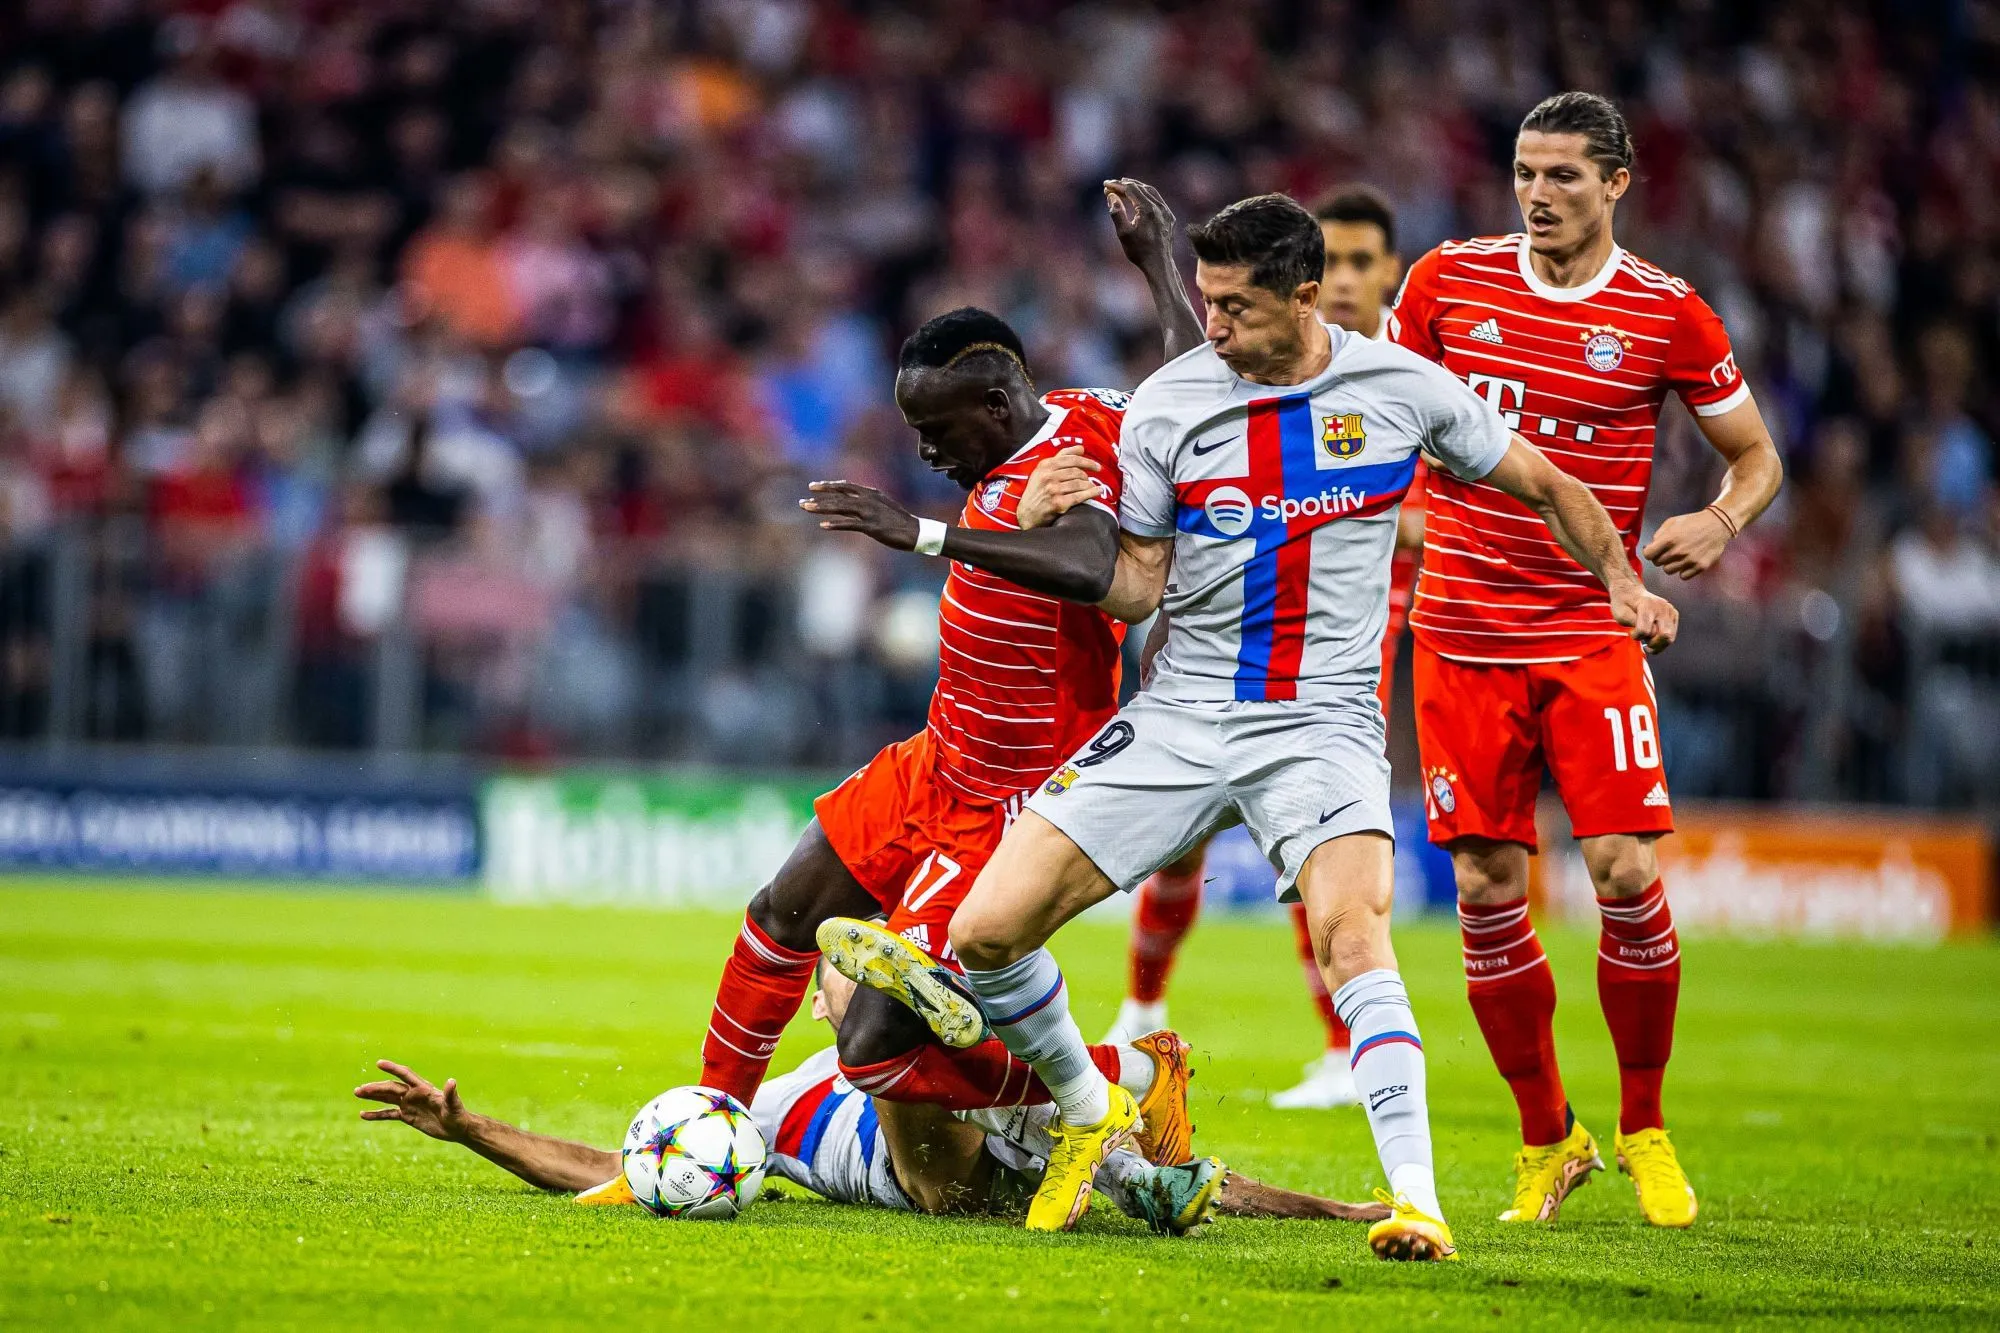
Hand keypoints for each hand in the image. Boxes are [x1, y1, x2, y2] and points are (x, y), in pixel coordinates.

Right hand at [355, 1060, 473, 1141]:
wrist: (458, 1128)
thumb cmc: (458, 1115)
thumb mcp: (454, 1106)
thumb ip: (451, 1094)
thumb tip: (451, 1081)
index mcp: (423, 1089)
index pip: (405, 1075)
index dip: (393, 1069)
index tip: (379, 1063)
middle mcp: (414, 1094)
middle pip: (391, 1088)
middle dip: (376, 1087)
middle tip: (359, 1089)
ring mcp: (409, 1105)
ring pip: (387, 1098)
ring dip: (373, 1096)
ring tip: (357, 1093)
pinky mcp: (408, 1116)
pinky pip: (389, 1114)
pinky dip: (376, 1114)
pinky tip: (363, 1114)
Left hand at [801, 481, 920, 549]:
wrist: (916, 531)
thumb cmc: (898, 520)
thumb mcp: (882, 505)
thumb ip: (867, 501)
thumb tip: (852, 502)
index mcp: (871, 493)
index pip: (845, 487)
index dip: (828, 486)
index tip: (813, 487)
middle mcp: (868, 500)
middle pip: (839, 497)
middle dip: (819, 498)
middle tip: (802, 501)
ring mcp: (870, 513)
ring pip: (841, 508)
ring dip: (822, 508)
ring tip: (806, 508)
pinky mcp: (872, 527)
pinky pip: (850, 524)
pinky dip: (836, 524)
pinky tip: (823, 526)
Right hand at [1018, 446, 1103, 529]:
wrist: (1027, 514)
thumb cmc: (1036, 492)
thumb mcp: (1042, 471)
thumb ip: (1060, 458)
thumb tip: (1081, 448)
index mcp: (1045, 465)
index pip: (1071, 459)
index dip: (1087, 462)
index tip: (1096, 467)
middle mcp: (1048, 476)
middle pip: (1076, 471)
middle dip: (1087, 476)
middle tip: (1091, 480)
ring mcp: (1053, 489)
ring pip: (1079, 483)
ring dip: (1090, 485)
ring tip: (1093, 487)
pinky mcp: (1058, 503)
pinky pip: (1080, 496)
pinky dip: (1091, 493)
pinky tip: (1097, 492)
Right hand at [1103, 179, 1176, 265]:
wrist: (1159, 264)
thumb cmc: (1139, 251)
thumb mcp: (1123, 233)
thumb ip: (1116, 212)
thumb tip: (1111, 196)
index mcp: (1147, 209)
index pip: (1131, 189)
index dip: (1117, 185)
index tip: (1106, 185)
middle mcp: (1159, 207)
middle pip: (1141, 188)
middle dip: (1125, 185)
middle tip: (1112, 185)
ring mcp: (1166, 212)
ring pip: (1151, 192)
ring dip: (1137, 187)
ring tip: (1124, 186)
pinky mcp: (1169, 217)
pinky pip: (1157, 200)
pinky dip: (1146, 195)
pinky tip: (1139, 198)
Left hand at [1609, 579, 1678, 654]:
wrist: (1631, 592)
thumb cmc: (1624, 604)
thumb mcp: (1621, 614)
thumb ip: (1633, 623)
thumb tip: (1646, 633)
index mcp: (1647, 606)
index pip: (1645, 631)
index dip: (1636, 636)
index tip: (1632, 632)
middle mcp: (1661, 607)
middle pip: (1665, 635)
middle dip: (1653, 644)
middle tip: (1644, 643)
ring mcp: (1669, 610)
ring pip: (1670, 636)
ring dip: (1659, 643)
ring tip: (1649, 641)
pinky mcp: (1674, 614)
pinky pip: (1673, 633)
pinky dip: (1663, 638)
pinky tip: (1654, 635)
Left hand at [1642, 509, 1733, 579]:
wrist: (1718, 525)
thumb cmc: (1692, 522)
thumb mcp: (1672, 522)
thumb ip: (1658, 535)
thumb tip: (1649, 548)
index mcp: (1669, 539)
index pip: (1648, 555)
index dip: (1649, 553)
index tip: (1654, 551)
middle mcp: (1678, 551)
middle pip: (1657, 563)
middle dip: (1661, 557)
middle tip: (1670, 550)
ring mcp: (1689, 560)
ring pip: (1668, 571)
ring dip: (1671, 564)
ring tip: (1679, 556)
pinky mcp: (1700, 566)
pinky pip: (1683, 576)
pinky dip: (1684, 570)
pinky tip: (1688, 561)